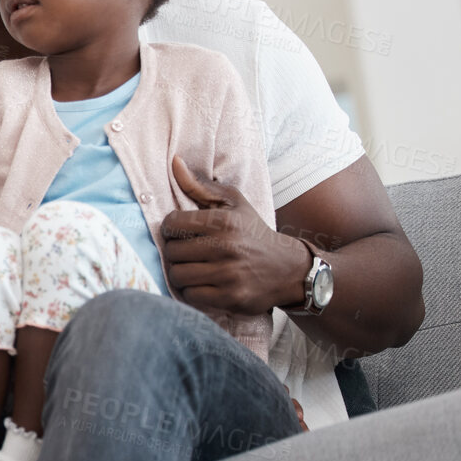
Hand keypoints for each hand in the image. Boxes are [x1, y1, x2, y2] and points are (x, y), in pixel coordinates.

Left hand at [162, 157, 310, 315]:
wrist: (289, 269)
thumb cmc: (253, 233)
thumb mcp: (234, 203)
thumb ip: (200, 186)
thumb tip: (174, 162)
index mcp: (224, 221)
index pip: (172, 224)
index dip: (171, 230)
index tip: (181, 233)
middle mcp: (226, 247)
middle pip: (172, 253)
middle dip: (176, 253)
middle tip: (190, 254)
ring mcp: (229, 274)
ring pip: (178, 276)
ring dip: (182, 274)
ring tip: (195, 269)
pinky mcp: (231, 298)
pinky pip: (191, 296)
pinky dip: (192, 292)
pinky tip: (204, 285)